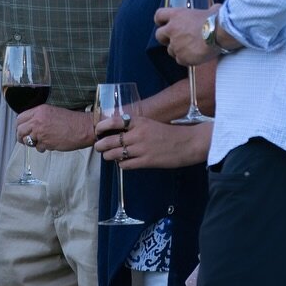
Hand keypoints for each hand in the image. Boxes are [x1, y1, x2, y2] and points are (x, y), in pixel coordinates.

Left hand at [14, 104, 93, 151]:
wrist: (83, 128)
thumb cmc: (71, 121)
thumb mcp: (52, 112)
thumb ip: (39, 117)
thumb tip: (29, 125)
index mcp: (39, 110)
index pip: (20, 118)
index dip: (19, 126)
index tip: (22, 130)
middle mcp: (37, 120)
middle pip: (19, 130)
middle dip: (21, 136)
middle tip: (25, 140)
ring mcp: (41, 132)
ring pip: (26, 140)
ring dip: (31, 143)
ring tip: (40, 142)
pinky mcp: (46, 142)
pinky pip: (37, 148)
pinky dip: (42, 148)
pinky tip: (50, 144)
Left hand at [94, 115, 210, 169]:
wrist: (188, 143)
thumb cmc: (171, 133)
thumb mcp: (151, 124)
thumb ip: (136, 127)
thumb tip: (120, 132)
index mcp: (139, 122)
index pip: (114, 121)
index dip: (101, 126)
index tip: (97, 131)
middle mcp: (137, 134)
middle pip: (110, 140)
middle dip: (100, 145)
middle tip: (98, 147)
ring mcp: (141, 148)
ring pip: (115, 153)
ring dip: (108, 156)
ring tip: (108, 156)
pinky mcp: (146, 161)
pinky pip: (125, 164)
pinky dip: (121, 164)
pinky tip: (123, 163)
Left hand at [154, 7, 211, 67]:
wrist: (220, 34)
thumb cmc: (217, 20)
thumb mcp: (209, 10)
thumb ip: (205, 12)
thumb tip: (213, 11)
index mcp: (177, 15)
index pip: (159, 15)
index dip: (161, 20)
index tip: (164, 23)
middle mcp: (172, 29)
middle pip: (159, 35)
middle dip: (165, 38)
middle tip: (175, 39)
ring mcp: (176, 44)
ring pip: (170, 50)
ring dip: (178, 49)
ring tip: (190, 48)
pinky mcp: (182, 57)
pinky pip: (180, 60)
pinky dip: (186, 59)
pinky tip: (195, 55)